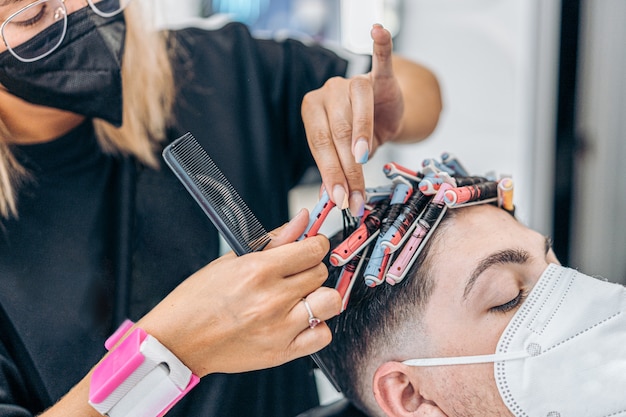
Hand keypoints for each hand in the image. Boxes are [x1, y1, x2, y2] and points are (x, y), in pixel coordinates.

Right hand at [136, 209, 341, 375]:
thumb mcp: (232, 259)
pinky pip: (322, 336)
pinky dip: (317, 327)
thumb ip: (274, 239)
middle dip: (311, 269)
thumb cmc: (198, 299)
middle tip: (295, 274)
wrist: (178, 339)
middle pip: (321, 273)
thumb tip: (302, 220)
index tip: (311, 247)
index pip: (313, 249)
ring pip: (329, 302)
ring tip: (301, 298)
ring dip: (320, 297)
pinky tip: (300, 321)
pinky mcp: (281, 352)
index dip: (316, 245)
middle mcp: (273, 298)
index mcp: (259, 270)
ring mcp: (279, 327)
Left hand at [301, 24, 403, 216]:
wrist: (384, 117)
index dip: (330, 171)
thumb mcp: (344, 154)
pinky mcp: (379, 76)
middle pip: (337, 131)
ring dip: (360, 135)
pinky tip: (376, 32)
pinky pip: (381, 59)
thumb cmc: (358, 136)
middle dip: (346, 167)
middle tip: (354, 193)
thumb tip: (332, 197)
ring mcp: (352, 81)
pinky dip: (380, 45)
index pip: (320, 143)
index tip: (339, 196)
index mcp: (313, 110)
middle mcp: (329, 91)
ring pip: (356, 108)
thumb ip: (337, 169)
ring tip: (363, 158)